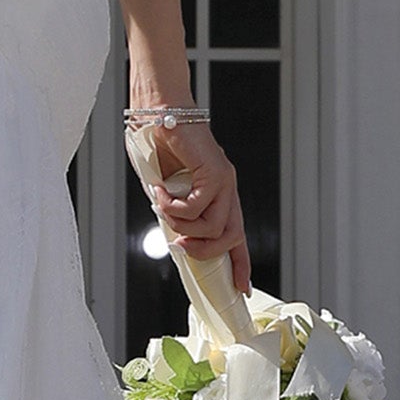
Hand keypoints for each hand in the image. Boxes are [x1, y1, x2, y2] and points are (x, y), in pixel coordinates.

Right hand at [135, 108, 249, 294]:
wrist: (159, 111)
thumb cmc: (160, 146)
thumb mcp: (167, 190)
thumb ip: (174, 211)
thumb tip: (175, 236)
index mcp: (219, 195)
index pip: (235, 236)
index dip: (239, 263)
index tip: (240, 287)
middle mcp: (227, 189)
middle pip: (230, 237)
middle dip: (204, 251)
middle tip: (179, 244)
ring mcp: (224, 180)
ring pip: (213, 226)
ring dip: (181, 224)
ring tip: (162, 206)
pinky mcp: (215, 172)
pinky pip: (197, 207)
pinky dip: (174, 206)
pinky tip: (161, 191)